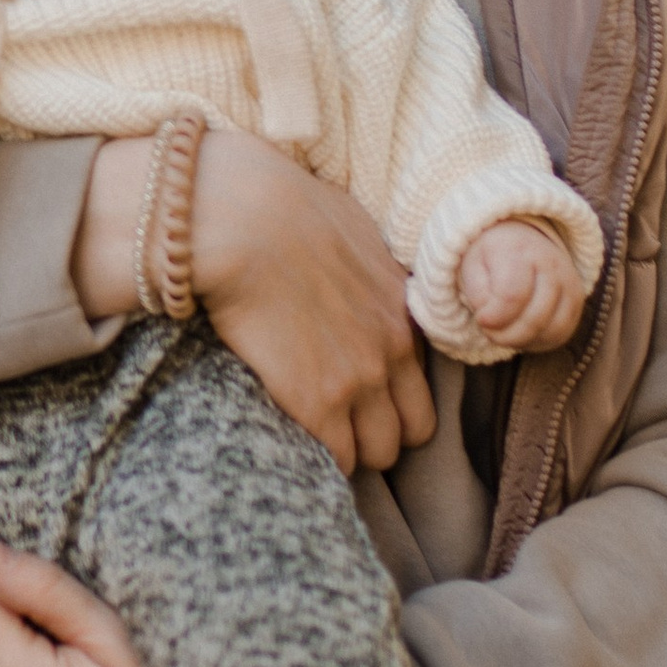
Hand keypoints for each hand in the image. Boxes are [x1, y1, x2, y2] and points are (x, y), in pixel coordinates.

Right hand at [74, 127, 433, 477]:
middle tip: (337, 425)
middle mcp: (392, 352)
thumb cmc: (283, 207)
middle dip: (377, 433)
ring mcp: (359, 382)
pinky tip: (291, 442)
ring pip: (378, 454)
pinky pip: (336, 460)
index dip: (390, 400)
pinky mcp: (318, 403)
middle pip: (410, 432)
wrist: (245, 221)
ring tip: (311, 437)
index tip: (358, 398)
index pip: (421, 386)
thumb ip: (364, 259)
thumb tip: (348, 255)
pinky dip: (317, 458)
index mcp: (400, 312)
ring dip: (349, 450)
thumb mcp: (348, 226)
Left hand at [458, 219, 581, 348]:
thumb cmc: (491, 259)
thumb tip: (490, 321)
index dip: (494, 317)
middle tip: (490, 332)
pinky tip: (522, 335)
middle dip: (507, 336)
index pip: (512, 296)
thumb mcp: (473, 267)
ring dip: (524, 341)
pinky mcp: (576, 300)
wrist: (521, 241)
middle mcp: (551, 263)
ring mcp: (568, 282)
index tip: (481, 319)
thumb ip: (478, 294)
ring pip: (553, 329)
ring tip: (505, 334)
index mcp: (519, 250)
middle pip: (535, 317)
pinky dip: (540, 342)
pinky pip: (562, 333)